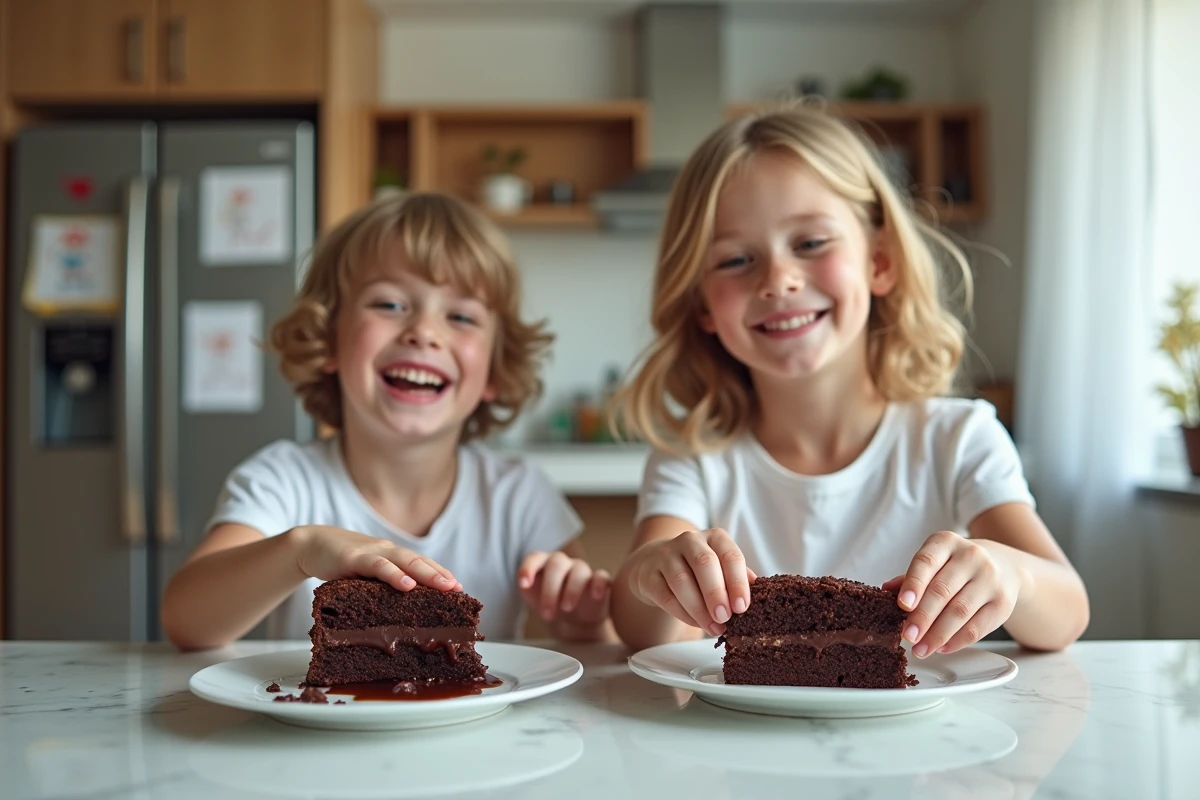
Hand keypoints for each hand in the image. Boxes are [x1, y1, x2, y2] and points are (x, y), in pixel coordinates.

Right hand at [291, 525, 460, 592]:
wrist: (312, 544)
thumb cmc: (343, 563)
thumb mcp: (367, 574)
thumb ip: (384, 585)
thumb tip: (404, 611)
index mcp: (394, 557)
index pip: (423, 564)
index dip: (442, 575)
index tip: (460, 590)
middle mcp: (388, 552)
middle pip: (420, 562)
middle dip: (441, 576)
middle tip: (459, 590)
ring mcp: (373, 553)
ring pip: (405, 562)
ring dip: (427, 574)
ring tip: (444, 587)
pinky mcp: (354, 558)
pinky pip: (378, 566)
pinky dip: (394, 575)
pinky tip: (406, 585)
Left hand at [518, 551, 609, 627]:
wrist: (574, 622)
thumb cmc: (551, 605)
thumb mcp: (535, 598)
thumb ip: (528, 588)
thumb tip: (525, 584)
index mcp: (544, 564)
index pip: (535, 558)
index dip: (528, 568)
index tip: (523, 584)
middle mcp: (564, 563)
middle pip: (556, 564)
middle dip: (550, 590)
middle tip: (547, 613)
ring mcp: (583, 570)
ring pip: (579, 570)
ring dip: (571, 590)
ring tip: (566, 609)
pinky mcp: (600, 581)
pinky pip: (601, 576)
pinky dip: (598, 584)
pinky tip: (595, 595)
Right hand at [625, 528, 754, 636]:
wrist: (655, 563)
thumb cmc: (697, 569)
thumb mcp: (720, 567)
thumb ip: (738, 578)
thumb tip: (759, 593)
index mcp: (715, 538)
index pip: (730, 555)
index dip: (737, 582)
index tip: (743, 607)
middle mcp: (690, 540)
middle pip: (704, 563)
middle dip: (716, 593)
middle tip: (725, 618)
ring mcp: (666, 555)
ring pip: (681, 580)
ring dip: (699, 608)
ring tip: (714, 628)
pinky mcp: (648, 575)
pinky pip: (665, 595)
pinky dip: (682, 613)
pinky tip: (696, 623)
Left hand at [885, 531, 1023, 657]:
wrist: (1003, 566)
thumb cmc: (956, 566)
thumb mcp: (934, 562)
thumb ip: (911, 577)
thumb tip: (886, 591)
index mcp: (946, 543)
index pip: (926, 562)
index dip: (913, 584)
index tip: (902, 606)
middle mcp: (971, 557)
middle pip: (942, 591)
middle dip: (922, 617)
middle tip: (908, 636)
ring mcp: (990, 579)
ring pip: (960, 612)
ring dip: (937, 635)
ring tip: (921, 649)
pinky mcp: (1003, 603)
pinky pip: (977, 627)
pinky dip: (957, 641)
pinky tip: (942, 647)